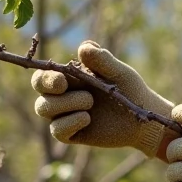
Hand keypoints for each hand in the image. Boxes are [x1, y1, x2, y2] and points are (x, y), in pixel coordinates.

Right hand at [31, 41, 173, 155]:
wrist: (142, 118)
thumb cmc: (129, 90)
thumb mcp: (119, 73)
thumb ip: (102, 59)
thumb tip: (83, 47)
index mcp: (69, 77)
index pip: (43, 75)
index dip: (45, 76)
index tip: (62, 78)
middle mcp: (62, 95)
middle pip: (39, 90)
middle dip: (46, 85)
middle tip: (63, 84)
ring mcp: (65, 115)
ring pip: (43, 108)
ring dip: (65, 103)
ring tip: (90, 102)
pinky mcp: (71, 133)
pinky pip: (56, 130)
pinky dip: (69, 122)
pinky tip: (87, 119)